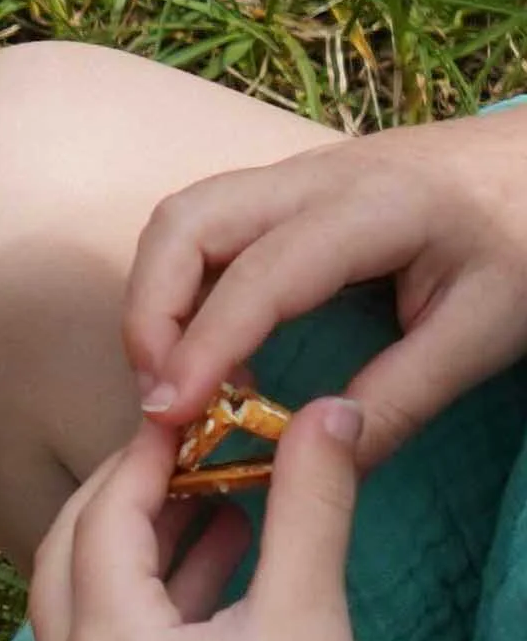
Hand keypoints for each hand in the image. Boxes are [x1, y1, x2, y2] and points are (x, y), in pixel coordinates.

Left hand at [26, 398, 399, 640]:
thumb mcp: (309, 615)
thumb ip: (308, 503)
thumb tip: (328, 410)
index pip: (101, 520)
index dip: (144, 460)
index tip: (187, 418)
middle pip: (69, 557)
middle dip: (125, 500)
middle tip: (190, 455)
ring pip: (78, 607)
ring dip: (136, 553)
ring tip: (214, 504)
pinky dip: (137, 610)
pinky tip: (209, 574)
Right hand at [124, 114, 526, 465]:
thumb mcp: (488, 328)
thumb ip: (405, 395)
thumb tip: (321, 463)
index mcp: (373, 208)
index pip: (260, 275)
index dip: (204, 347)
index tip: (171, 416)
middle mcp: (315, 179)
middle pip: (185, 223)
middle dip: (150, 312)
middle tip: (163, 394)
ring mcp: (296, 177)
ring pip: (183, 218)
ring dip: (157, 297)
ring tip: (178, 374)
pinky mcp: (290, 190)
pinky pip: (205, 227)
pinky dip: (182, 285)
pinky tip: (212, 344)